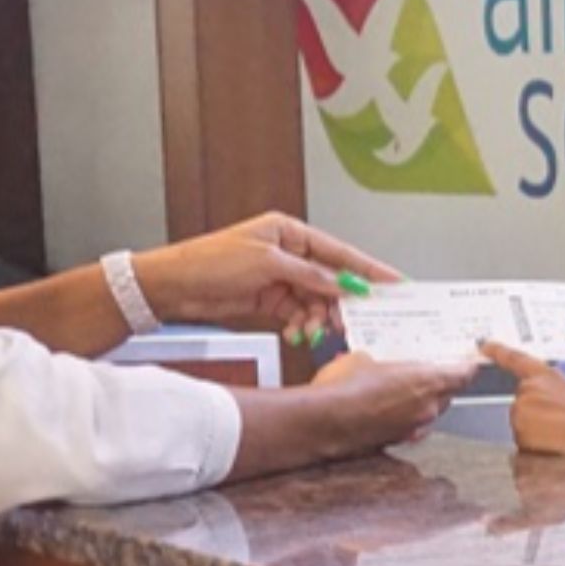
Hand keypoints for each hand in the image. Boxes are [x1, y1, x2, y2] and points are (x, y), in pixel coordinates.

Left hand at [133, 212, 399, 345]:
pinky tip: (298, 333)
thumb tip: (343, 283)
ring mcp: (279, 277)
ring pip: (316, 300)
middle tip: (355, 320)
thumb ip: (310, 275)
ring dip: (318, 317)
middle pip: (330, 279)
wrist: (171, 288)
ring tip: (316, 331)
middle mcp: (287, 253)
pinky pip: (298, 313)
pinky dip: (301, 324)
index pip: (338, 251)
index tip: (394, 282)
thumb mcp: (266, 264)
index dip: (368, 268)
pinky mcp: (269, 300)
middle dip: (342, 301)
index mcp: (288, 233)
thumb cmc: (209, 263)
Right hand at [310, 352, 473, 449]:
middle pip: (447, 394)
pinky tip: (383, 410)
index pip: (463, 375)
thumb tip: (371, 361)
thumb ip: (379, 360)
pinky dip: (403, 418)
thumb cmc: (345, 386)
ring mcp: (414, 428)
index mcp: (428, 381)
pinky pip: (409, 426)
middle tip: (425, 373)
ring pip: (428, 412)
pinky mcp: (397, 442)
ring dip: (420, 403)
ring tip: (398, 391)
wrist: (324, 422)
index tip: (468, 362)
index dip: (467, 367)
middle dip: (439, 384)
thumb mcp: (362, 358)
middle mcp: (428, 408)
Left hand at [480, 341, 564, 458]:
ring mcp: (520, 411)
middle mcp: (527, 390)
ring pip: (522, 429)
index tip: (482, 344)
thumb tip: (546, 410)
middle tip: (561, 426)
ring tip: (562, 437)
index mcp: (544, 375)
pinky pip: (523, 446)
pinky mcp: (518, 434)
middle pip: (521, 408)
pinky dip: (535, 450)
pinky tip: (554, 448)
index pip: (514, 359)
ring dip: (537, 436)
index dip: (497, 351)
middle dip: (536, 419)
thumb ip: (552, 394)